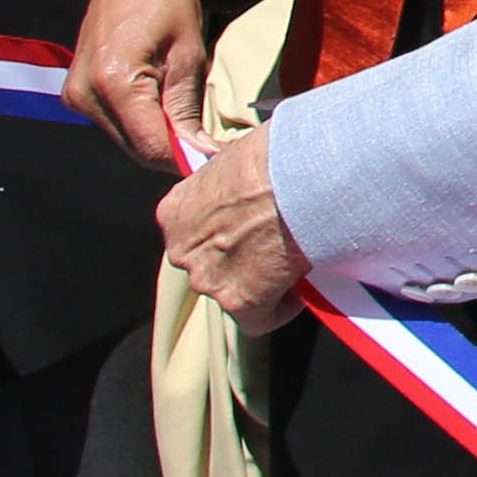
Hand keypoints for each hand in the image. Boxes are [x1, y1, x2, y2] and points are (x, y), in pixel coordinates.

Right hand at [69, 0, 210, 177]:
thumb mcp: (189, 54)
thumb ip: (187, 110)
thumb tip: (199, 155)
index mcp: (114, 84)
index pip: (152, 148)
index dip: (187, 158)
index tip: (218, 157)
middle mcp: (86, 95)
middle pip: (137, 149)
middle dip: (174, 151)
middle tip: (210, 142)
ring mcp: (76, 95)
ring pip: (126, 140)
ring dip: (158, 138)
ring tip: (188, 120)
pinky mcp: (76, 92)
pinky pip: (115, 124)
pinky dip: (141, 123)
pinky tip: (163, 107)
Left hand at [159, 122, 307, 331]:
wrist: (296, 177)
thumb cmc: (274, 156)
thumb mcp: (235, 160)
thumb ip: (231, 184)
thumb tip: (252, 186)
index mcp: (175, 211)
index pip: (195, 233)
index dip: (227, 233)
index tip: (251, 227)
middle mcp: (182, 249)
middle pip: (212, 265)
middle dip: (242, 259)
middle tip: (276, 243)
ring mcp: (208, 279)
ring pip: (235, 292)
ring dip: (262, 280)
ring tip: (293, 260)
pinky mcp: (239, 303)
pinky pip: (260, 320)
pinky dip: (282, 308)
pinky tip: (301, 287)